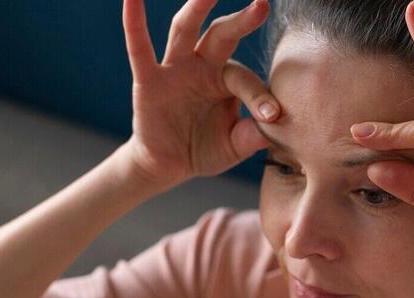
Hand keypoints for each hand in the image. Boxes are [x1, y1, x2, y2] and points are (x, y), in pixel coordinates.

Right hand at [121, 0, 281, 190]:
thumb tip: (279, 124)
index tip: (273, 115)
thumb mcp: (234, 145)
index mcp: (226, 79)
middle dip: (241, 20)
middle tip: (262, 5)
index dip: (260, 97)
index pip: (245, 80)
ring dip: (196, 7)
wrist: (167, 165)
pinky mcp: (148, 81)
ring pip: (185, 29)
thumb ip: (254, 135)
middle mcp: (202, 65)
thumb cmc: (204, 148)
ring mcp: (174, 69)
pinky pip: (139, 49)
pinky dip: (134, 23)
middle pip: (221, 34)